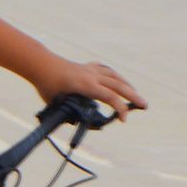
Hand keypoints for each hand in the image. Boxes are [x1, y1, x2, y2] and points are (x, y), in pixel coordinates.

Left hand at [32, 57, 146, 121]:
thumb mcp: (58, 104)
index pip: (110, 97)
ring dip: (127, 85)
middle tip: (145, 105)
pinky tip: (117, 81)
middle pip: (118, 85)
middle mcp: (92, 75)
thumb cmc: (47, 84)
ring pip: (114, 76)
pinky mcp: (87, 67)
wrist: (40, 64)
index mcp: (86, 85)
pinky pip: (105, 70)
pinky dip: (114, 76)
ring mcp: (90, 70)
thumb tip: (81, 122)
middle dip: (133, 96)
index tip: (123, 119)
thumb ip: (71, 113)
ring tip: (135, 95)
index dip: (120, 108)